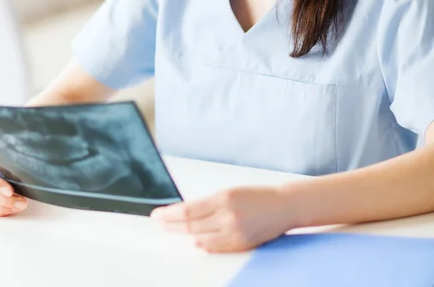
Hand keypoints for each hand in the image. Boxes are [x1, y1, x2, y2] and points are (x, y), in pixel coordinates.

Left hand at [150, 185, 293, 252]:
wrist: (284, 206)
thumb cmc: (258, 196)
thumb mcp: (231, 192)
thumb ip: (210, 203)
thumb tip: (187, 212)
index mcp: (223, 198)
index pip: (188, 209)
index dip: (170, 213)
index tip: (158, 213)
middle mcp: (227, 216)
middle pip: (190, 225)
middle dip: (171, 224)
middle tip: (158, 222)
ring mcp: (234, 232)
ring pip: (200, 238)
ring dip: (183, 235)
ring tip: (171, 230)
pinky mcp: (241, 245)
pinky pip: (215, 247)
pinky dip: (201, 244)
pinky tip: (193, 241)